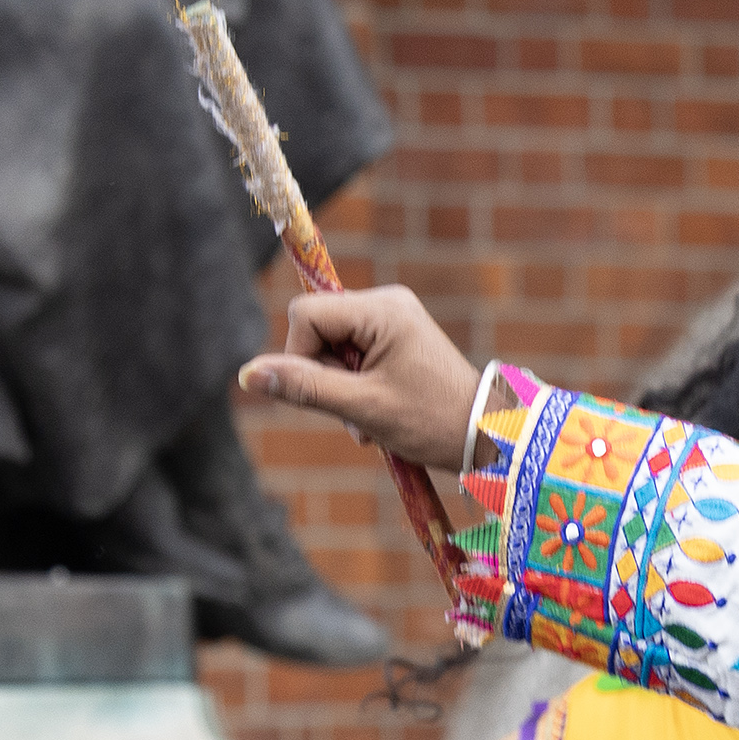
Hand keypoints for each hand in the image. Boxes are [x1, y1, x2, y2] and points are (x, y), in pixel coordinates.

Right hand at [236, 286, 484, 472]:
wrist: (490, 436)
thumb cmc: (432, 421)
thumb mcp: (363, 407)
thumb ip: (305, 387)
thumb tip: (248, 375)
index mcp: (381, 308)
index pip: (305, 315)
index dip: (301, 357)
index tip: (327, 394)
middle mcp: (387, 303)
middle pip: (318, 330)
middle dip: (327, 377)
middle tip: (357, 415)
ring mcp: (395, 319)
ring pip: (334, 347)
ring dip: (343, 389)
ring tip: (372, 422)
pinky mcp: (399, 338)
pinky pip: (356, 355)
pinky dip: (359, 387)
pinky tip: (379, 414)